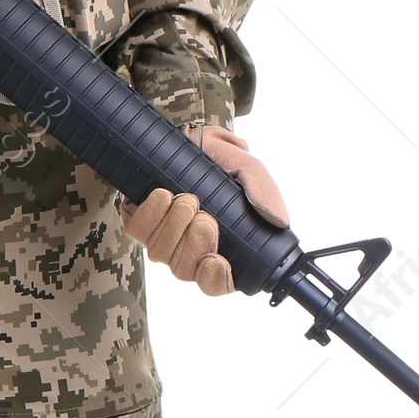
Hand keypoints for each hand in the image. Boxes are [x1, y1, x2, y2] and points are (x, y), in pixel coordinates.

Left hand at [121, 122, 290, 297]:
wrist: (187, 135)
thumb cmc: (218, 159)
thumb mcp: (246, 169)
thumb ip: (263, 191)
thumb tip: (280, 220)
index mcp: (218, 246)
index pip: (214, 282)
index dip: (215, 279)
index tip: (218, 261)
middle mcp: (188, 248)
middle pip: (185, 270)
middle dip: (195, 244)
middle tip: (205, 216)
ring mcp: (162, 237)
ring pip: (161, 253)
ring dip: (175, 226)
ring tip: (188, 198)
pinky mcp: (139, 221)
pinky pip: (138, 230)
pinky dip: (152, 213)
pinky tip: (164, 194)